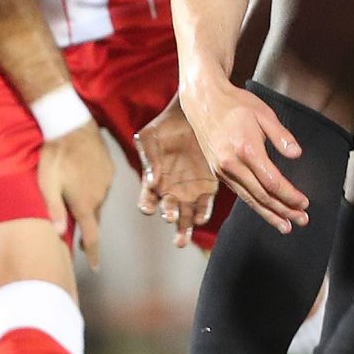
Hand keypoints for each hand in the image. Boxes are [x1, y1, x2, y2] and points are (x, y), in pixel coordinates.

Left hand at [36, 126, 113, 269]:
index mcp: (85, 203)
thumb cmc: (54, 156)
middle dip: (88, 231)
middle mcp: (99, 196)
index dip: (94, 254)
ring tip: (75, 202)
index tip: (96, 267)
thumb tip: (59, 234)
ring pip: (98, 202)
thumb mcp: (47, 184)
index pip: (92, 236)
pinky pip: (101, 187)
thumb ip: (54, 210)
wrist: (72, 125)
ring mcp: (106, 182)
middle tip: (78, 240)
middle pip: (94, 220)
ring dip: (88, 207)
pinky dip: (93, 190)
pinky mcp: (109, 169)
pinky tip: (82, 181)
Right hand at [134, 96, 217, 249]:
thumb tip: (150, 180)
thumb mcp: (150, 137)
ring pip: (185, 218)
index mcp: (153, 182)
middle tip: (170, 216)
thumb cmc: (166, 126)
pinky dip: (201, 215)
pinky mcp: (207, 189)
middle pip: (167, 212)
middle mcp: (170, 191)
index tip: (148, 206)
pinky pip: (204, 207)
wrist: (191, 115)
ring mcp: (189, 192)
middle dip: (168, 216)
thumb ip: (148, 157)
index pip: (147, 200)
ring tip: (181, 239)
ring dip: (183, 230)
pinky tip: (200, 217)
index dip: (146, 205)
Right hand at [181, 77, 309, 232]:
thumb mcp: (264, 113)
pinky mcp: (218, 172)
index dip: (289, 195)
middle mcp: (232, 164)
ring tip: (286, 225)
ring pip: (250, 199)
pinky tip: (266, 211)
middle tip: (301, 220)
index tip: (304, 202)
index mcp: (246, 149)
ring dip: (270, 214)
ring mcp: (223, 170)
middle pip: (262, 196)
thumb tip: (297, 154)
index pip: (272, 182)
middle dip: (284, 210)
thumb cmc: (235, 104)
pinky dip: (255, 205)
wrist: (204, 102)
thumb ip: (281, 136)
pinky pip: (240, 193)